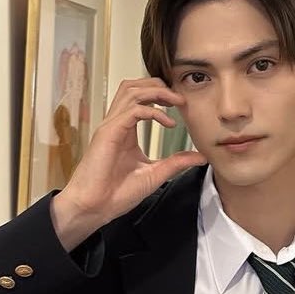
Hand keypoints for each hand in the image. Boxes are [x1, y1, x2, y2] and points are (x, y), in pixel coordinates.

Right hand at [50, 78, 205, 249]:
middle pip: (134, 86)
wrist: (94, 208)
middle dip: (158, 85)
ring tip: (176, 102)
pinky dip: (153, 112)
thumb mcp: (155, 174)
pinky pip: (132, 111)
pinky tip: (168, 123)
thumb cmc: (116, 193)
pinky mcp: (108, 133)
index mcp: (125, 129)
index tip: (182, 104)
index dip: (161, 94)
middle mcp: (116, 123)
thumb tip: (200, 157)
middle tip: (180, 98)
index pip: (139, 98)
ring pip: (131, 91)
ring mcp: (111, 126)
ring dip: (156, 92)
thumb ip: (176, 162)